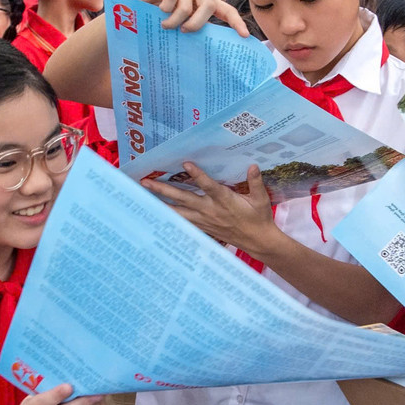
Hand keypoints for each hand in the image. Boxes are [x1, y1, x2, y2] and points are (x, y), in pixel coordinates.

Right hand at [127, 0, 247, 35]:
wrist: (128, 12)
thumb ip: (193, 30)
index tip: (244, 35)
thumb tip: (211, 52)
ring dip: (175, 20)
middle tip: (183, 31)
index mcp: (204, 1)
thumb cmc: (157, 22)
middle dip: (196, 23)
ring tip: (165, 25)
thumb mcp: (179, 28)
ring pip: (187, 4)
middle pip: (208, 5)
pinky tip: (157, 9)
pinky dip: (165, 8)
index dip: (236, 21)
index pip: (225, 9)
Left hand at [141, 162, 278, 257]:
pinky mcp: (203, 227)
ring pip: (178, 211)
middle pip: (184, 198)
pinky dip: (168, 216)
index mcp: (225, 200)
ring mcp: (204, 220)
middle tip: (145, 181)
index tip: (185, 163)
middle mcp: (211, 210)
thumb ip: (256, 182)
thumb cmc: (259, 217)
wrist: (257, 240)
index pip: (209, 186)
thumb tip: (252, 165)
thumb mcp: (262, 199)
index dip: (197, 175)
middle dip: (164, 189)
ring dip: (160, 203)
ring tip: (142, 197)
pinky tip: (155, 213)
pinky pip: (182, 221)